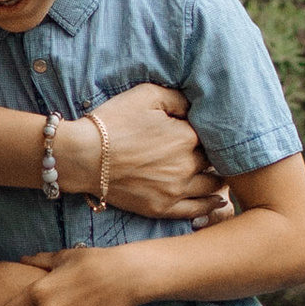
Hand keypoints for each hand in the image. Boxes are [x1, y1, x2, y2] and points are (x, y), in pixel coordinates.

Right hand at [88, 82, 218, 221]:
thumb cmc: (112, 122)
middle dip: (215, 155)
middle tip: (218, 152)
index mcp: (186, 136)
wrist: (82, 156)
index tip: (207, 131)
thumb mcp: (146, 95)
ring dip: (219, 179)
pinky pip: (196, 210)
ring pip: (211, 185)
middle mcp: (187, 164)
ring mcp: (175, 189)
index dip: (209, 132)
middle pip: (214, 160)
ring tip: (221, 175)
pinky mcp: (162, 207)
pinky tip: (218, 201)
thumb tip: (197, 105)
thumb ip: (178, 98)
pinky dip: (211, 205)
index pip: (212, 134)